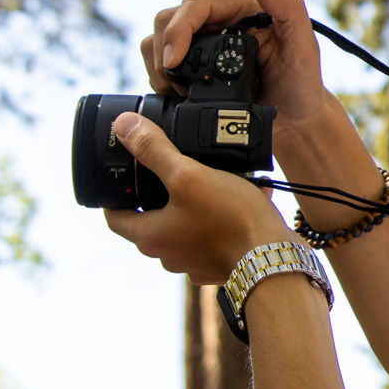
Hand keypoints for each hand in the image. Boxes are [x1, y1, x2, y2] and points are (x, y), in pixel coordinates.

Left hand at [105, 114, 289, 285]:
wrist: (273, 256)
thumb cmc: (230, 220)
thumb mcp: (188, 175)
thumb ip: (153, 150)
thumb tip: (123, 127)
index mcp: (151, 237)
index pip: (115, 217)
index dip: (115, 195)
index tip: (122, 178)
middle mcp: (168, 255)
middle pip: (151, 221)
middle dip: (159, 195)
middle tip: (169, 170)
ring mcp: (194, 262)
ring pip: (184, 226)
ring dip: (194, 204)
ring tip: (214, 178)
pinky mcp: (219, 262)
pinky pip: (213, 234)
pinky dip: (221, 216)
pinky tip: (242, 195)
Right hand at [143, 0, 327, 132]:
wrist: (295, 118)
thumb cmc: (303, 81)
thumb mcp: (304, 46)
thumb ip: (289, 8)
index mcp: (241, 4)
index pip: (195, 4)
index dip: (178, 29)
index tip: (173, 61)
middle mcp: (217, 19)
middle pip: (167, 19)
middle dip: (164, 51)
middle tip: (175, 84)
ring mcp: (202, 42)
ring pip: (157, 41)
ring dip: (159, 67)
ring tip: (178, 92)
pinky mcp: (192, 66)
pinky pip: (162, 64)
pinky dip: (161, 80)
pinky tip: (177, 96)